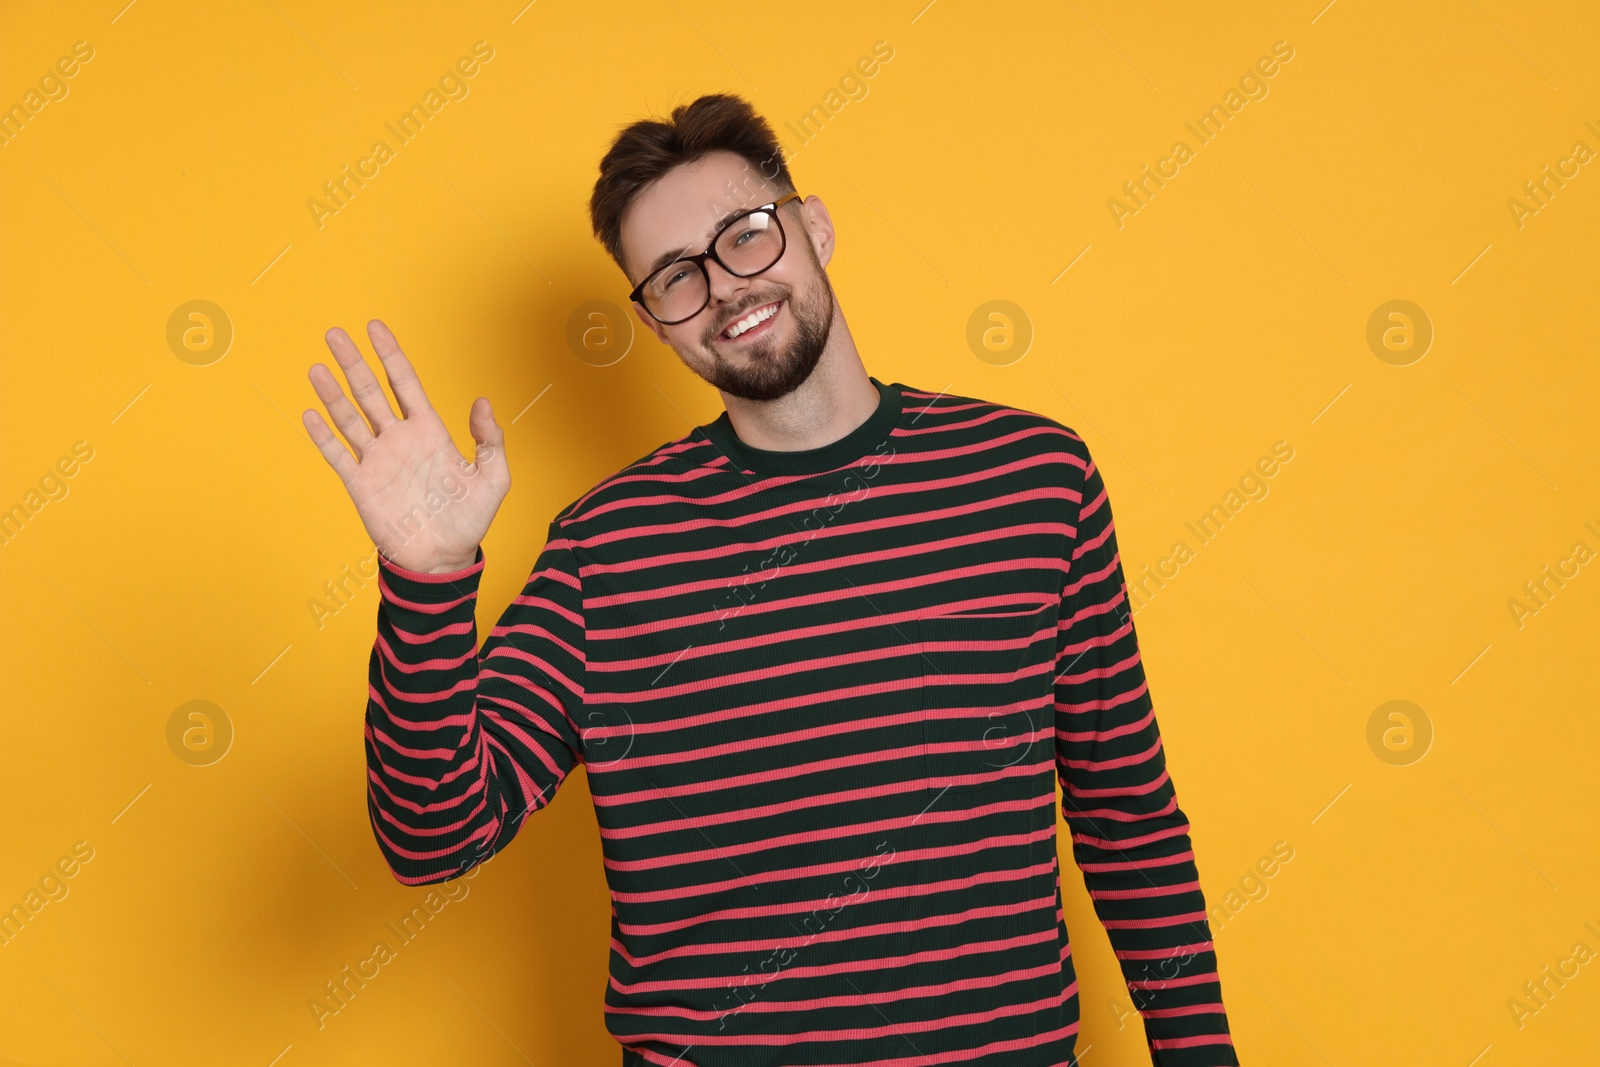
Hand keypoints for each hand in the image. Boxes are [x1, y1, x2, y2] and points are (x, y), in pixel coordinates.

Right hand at [303, 319, 509, 573]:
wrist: (443, 559)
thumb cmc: (470, 520)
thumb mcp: (493, 479)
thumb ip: (490, 440)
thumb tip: (483, 401)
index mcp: (430, 432)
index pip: (405, 384)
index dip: (391, 355)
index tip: (375, 327)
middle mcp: (399, 440)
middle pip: (370, 392)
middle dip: (354, 363)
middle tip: (335, 333)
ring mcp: (377, 460)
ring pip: (350, 418)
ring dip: (333, 393)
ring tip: (318, 367)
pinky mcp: (361, 485)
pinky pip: (338, 456)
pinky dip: (323, 436)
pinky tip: (310, 413)